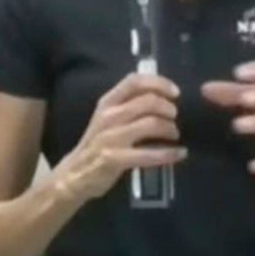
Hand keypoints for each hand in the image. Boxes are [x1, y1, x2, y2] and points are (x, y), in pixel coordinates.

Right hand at [52, 73, 183, 203]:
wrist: (75, 174)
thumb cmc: (97, 143)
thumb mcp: (107, 118)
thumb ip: (129, 104)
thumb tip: (162, 96)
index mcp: (107, 102)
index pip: (134, 81)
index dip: (159, 83)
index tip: (175, 92)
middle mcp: (109, 116)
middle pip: (148, 101)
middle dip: (168, 108)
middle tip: (174, 117)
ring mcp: (111, 137)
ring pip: (151, 123)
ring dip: (170, 128)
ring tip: (174, 135)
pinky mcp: (115, 159)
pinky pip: (149, 154)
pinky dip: (170, 153)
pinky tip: (180, 153)